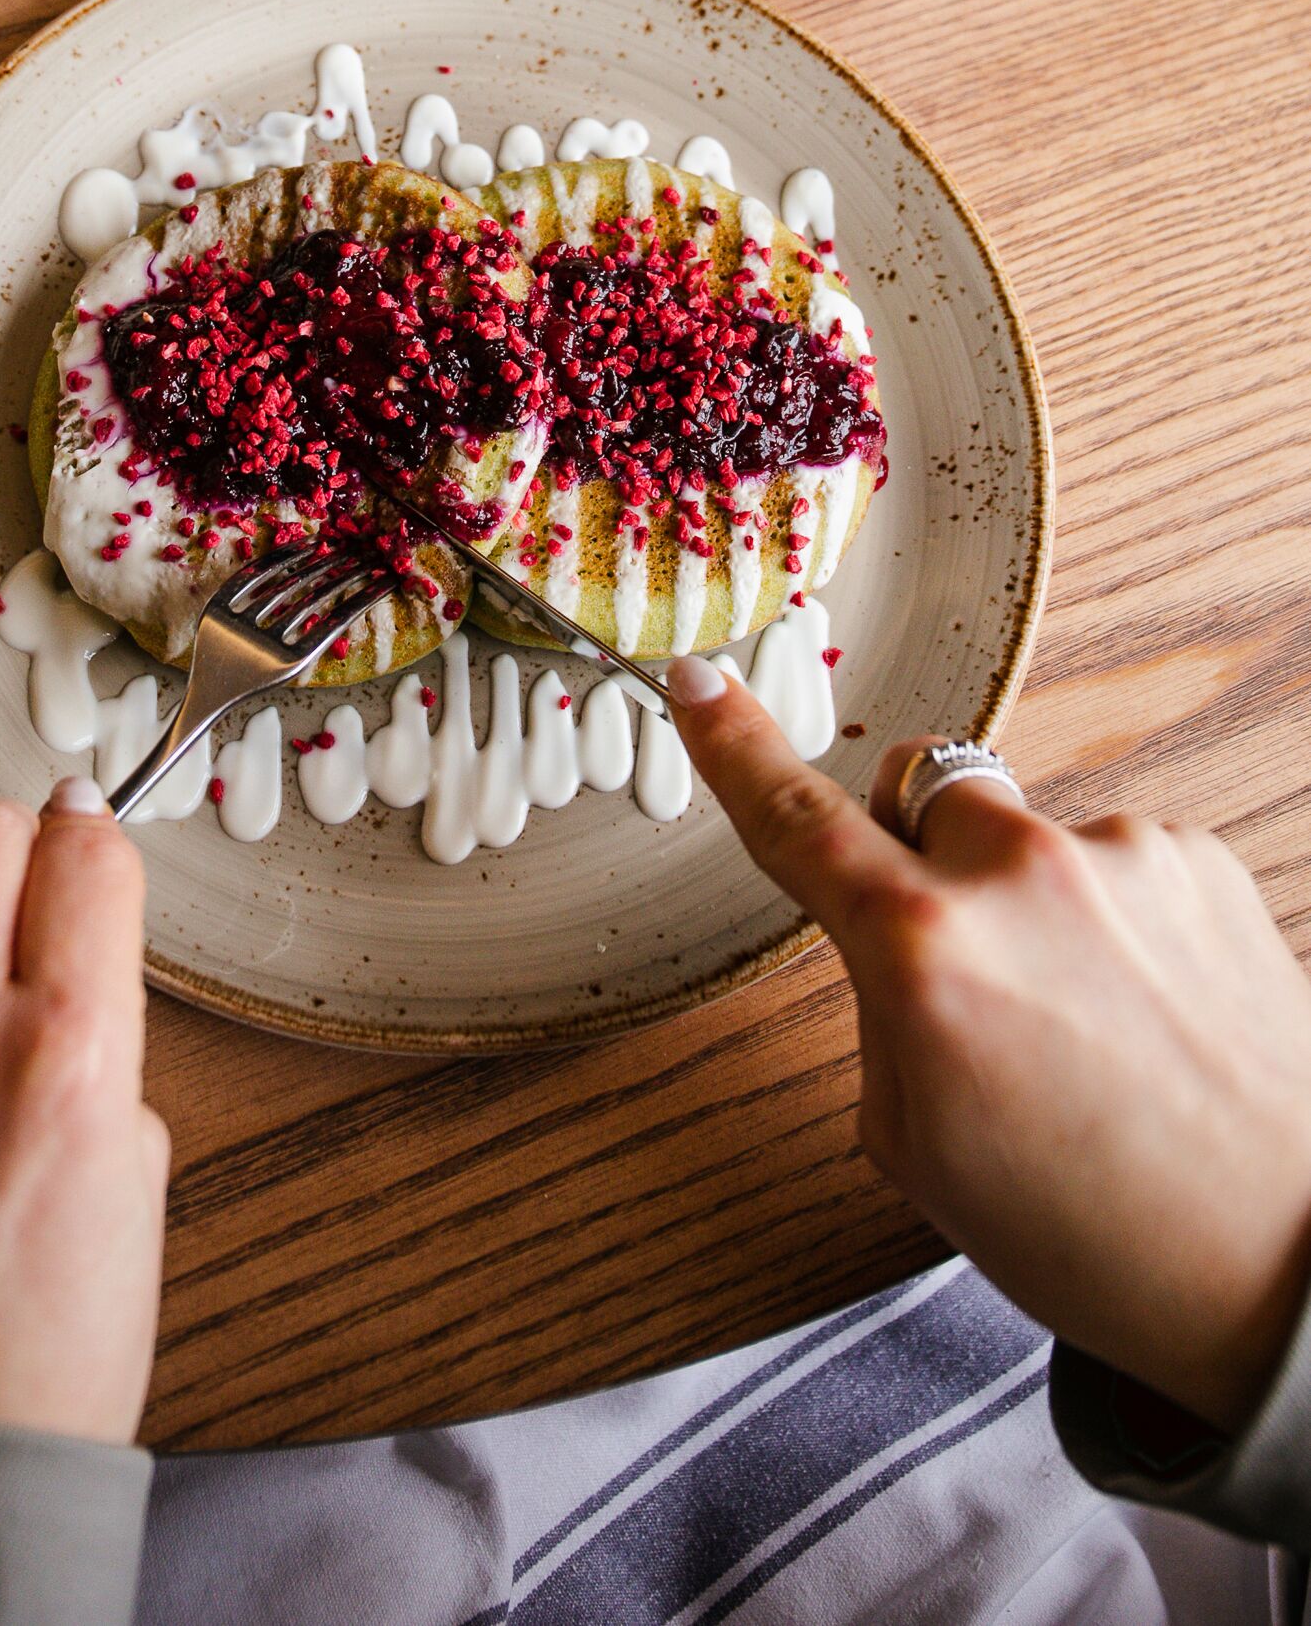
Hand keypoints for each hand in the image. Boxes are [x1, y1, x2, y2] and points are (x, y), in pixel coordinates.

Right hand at [666, 658, 1310, 1435]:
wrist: (1283, 1266)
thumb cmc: (1102, 1236)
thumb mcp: (917, 1147)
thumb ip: (881, 1009)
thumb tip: (900, 938)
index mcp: (924, 955)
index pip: (796, 823)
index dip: (731, 746)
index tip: (696, 681)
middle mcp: (1020, 879)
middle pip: (925, 790)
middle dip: (924, 853)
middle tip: (968, 966)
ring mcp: (1122, 858)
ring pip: (1029, 839)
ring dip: (1035, 906)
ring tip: (1095, 1033)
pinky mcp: (1202, 863)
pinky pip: (1115, 864)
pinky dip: (1116, 925)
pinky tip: (1152, 1018)